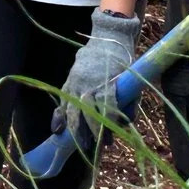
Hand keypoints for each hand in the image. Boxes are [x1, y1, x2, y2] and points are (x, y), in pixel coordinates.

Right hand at [58, 8, 140, 147]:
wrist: (108, 39)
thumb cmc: (123, 63)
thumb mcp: (131, 83)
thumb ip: (129, 103)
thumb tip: (125, 124)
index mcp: (107, 85)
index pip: (105, 111)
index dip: (106, 128)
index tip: (108, 142)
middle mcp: (90, 85)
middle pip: (86, 114)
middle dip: (88, 133)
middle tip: (92, 148)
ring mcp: (77, 82)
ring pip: (72, 110)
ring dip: (74, 129)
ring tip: (78, 144)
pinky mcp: (69, 80)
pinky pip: (62, 101)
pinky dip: (59, 115)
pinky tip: (57, 129)